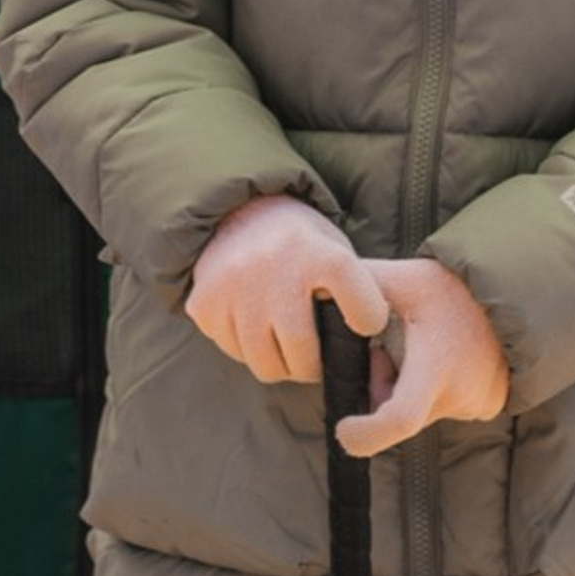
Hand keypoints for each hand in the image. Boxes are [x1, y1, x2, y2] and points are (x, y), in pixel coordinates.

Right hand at [186, 196, 385, 385]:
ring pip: (264, 363)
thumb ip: (353, 292)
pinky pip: (232, 351)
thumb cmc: (299, 244)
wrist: (239, 210)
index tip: (364, 323)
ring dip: (277, 362)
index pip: (364, 311)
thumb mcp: (334, 250)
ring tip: (281, 342)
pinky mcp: (204, 303)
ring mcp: (235, 287)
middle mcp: (276, 269)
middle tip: (312, 356)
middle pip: (302, 354)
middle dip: (311, 366)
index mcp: (321, 254)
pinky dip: (244, 346)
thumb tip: (370, 347)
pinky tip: (251, 322)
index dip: (368, 323)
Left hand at [334, 257, 511, 458]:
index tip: (343, 430)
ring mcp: (475, 405)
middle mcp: (459, 394)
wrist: (512, 294)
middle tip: (384, 353)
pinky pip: (440, 407)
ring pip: (419, 410)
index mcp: (437, 366)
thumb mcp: (403, 279)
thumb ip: (359, 286)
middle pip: (400, 412)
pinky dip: (427, 390)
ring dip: (404, 388)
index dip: (367, 434)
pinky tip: (437, 357)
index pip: (400, 418)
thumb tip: (315, 290)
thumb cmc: (452, 286)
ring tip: (417, 346)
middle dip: (381, 388)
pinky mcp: (485, 407)